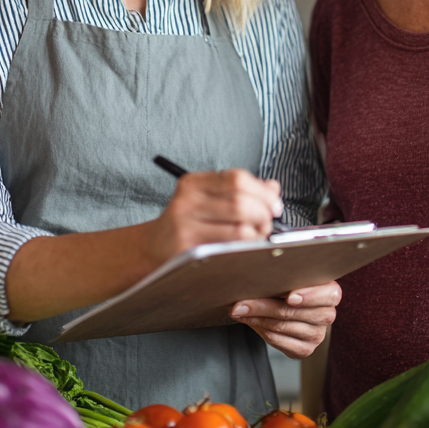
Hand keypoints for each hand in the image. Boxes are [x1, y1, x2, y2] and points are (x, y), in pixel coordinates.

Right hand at [146, 168, 282, 263]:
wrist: (154, 248)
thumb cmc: (188, 223)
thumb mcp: (209, 199)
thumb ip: (241, 191)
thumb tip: (273, 188)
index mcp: (194, 183)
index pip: (237, 178)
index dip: (262, 191)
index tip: (274, 204)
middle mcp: (187, 200)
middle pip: (240, 201)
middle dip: (264, 213)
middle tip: (269, 222)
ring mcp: (186, 225)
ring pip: (239, 226)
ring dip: (258, 233)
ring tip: (258, 235)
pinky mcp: (188, 249)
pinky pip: (230, 247)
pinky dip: (247, 246)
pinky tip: (247, 247)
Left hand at [230, 281, 341, 358]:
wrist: (288, 310)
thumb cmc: (288, 287)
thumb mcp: (289, 276)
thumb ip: (281, 273)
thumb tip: (254, 269)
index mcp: (330, 292)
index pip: (328, 295)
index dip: (309, 296)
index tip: (290, 297)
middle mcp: (327, 315)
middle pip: (293, 312)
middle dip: (263, 307)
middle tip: (240, 304)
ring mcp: (317, 335)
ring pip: (281, 326)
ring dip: (256, 318)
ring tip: (238, 311)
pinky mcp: (305, 349)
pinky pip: (277, 340)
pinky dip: (260, 329)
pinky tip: (249, 321)